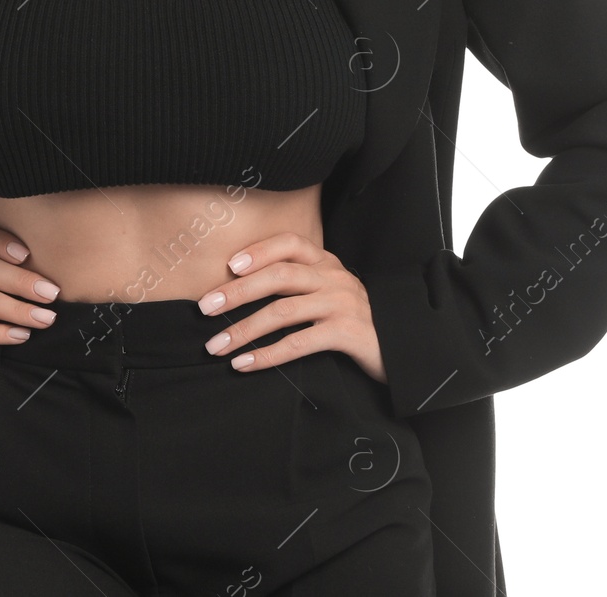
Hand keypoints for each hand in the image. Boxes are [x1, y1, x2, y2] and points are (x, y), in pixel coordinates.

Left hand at [196, 231, 386, 382]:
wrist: (401, 348)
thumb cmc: (353, 319)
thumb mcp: (330, 291)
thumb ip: (299, 283)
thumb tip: (242, 286)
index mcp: (326, 263)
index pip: (290, 243)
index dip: (259, 250)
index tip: (229, 265)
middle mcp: (334, 278)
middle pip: (279, 276)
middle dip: (237, 292)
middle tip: (205, 307)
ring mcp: (341, 304)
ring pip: (283, 312)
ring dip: (244, 329)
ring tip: (216, 344)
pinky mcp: (346, 334)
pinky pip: (298, 343)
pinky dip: (267, 355)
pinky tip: (244, 363)